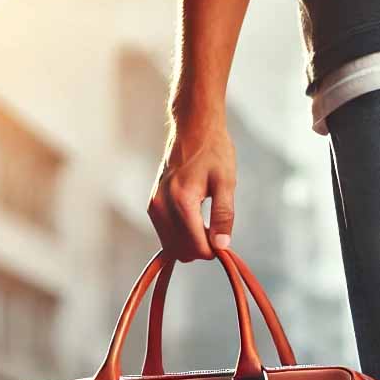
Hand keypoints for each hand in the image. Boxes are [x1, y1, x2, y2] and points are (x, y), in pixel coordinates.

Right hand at [147, 108, 235, 261]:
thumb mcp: (226, 183)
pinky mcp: (152, 206)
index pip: (196, 246)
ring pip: (172, 247)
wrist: (192, 129)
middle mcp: (162, 205)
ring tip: (209, 226)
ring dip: (192, 244)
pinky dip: (182, 237)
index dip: (214, 251)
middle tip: (219, 233)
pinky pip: (167, 236)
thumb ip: (223, 216)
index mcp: (181, 200)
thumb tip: (221, 245)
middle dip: (202, 249)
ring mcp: (154, 206)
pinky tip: (197, 224)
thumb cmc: (213, 152)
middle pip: (182, 251)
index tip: (226, 243)